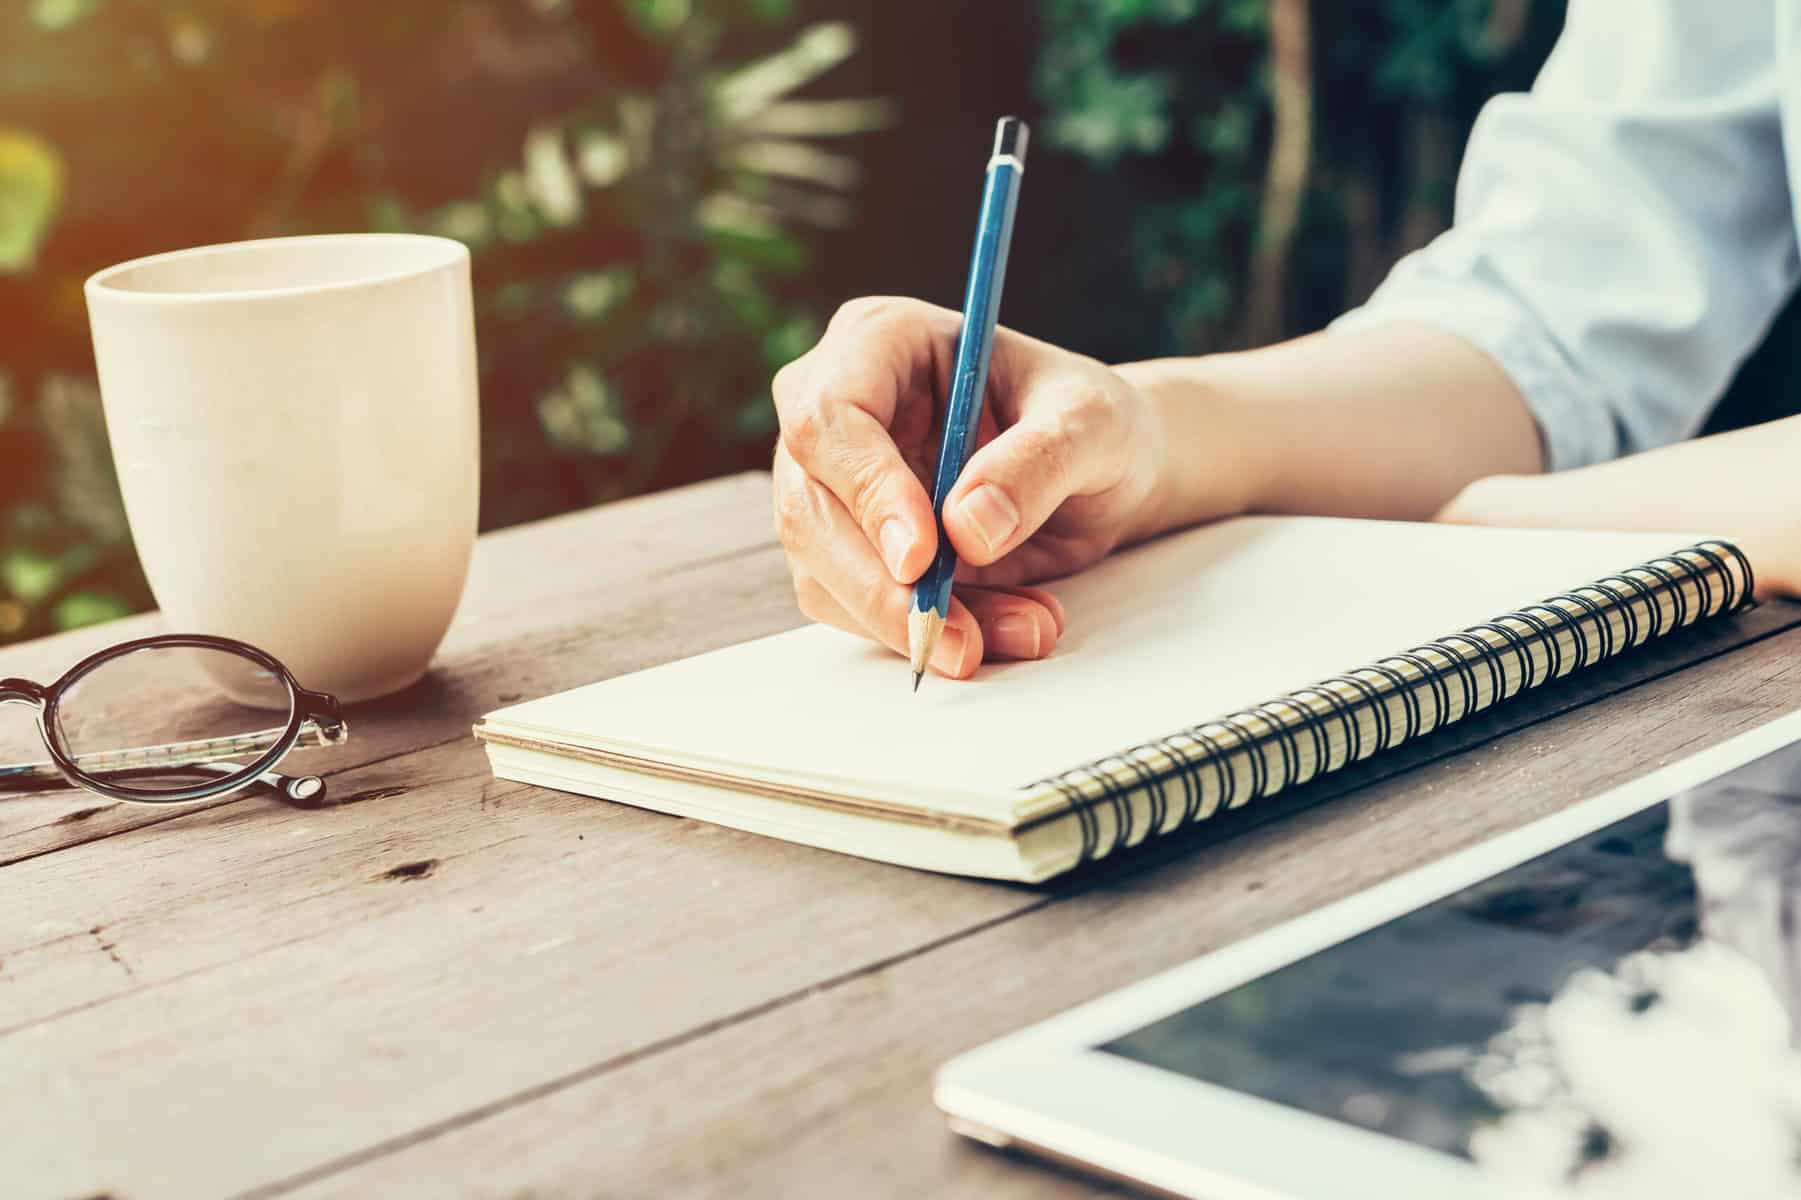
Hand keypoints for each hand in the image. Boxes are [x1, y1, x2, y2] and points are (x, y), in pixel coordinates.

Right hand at [772, 296, 1167, 678]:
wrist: (1100, 472)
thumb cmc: (1089, 420)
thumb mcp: (1092, 422)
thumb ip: (1039, 461)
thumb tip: (967, 529)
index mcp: (879, 341)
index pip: (830, 417)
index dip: (867, 490)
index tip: (922, 556)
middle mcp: (836, 410)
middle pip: (810, 508)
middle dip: (883, 587)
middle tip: (959, 637)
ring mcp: (832, 485)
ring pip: (824, 574)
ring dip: (915, 621)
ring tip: (1023, 628)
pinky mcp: (847, 550)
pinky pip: (856, 611)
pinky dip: (925, 634)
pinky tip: (1000, 631)